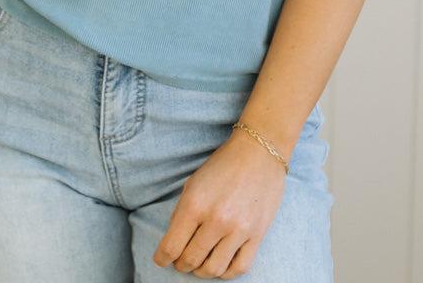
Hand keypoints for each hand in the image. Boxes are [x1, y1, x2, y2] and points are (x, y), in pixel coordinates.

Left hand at [153, 129, 287, 278]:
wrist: (259, 151)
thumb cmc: (223, 164)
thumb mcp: (193, 182)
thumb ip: (182, 212)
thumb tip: (174, 241)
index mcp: (195, 204)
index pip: (171, 246)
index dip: (162, 258)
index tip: (162, 260)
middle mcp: (216, 220)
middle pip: (190, 260)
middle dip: (181, 265)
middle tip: (181, 261)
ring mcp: (238, 230)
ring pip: (213, 270)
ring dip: (202, 271)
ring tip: (200, 264)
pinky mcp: (257, 235)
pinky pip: (239, 268)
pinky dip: (226, 272)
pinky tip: (220, 264)